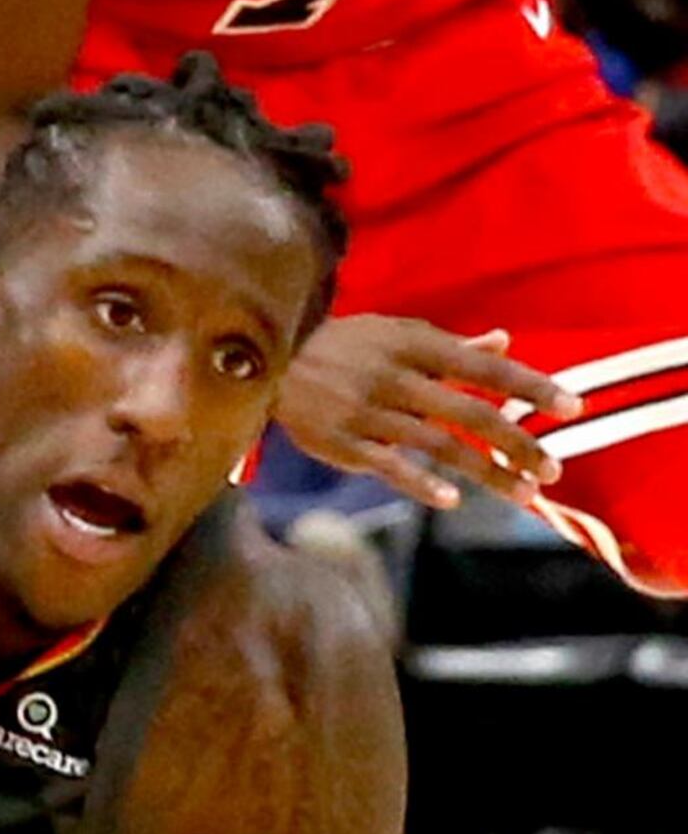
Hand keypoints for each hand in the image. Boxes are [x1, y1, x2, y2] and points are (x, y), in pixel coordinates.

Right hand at [277, 316, 578, 510]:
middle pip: (469, 412)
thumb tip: (504, 343)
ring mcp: (366, 411)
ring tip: (521, 493)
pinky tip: (449, 500)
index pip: (485, 368)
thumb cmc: (337, 345)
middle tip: (553, 470)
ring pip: (437, 444)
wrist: (262, 357)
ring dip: (484, 471)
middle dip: (516, 441)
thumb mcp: (394, 334)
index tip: (572, 408)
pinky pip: (386, 465)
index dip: (531, 386)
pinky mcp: (339, 441)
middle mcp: (395, 378)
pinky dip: (418, 482)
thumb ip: (449, 346)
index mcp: (414, 346)